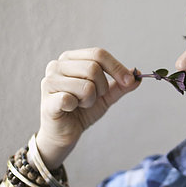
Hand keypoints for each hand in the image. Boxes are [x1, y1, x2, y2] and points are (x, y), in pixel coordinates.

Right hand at [37, 48, 139, 167]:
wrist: (65, 133)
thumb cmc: (82, 110)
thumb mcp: (106, 95)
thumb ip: (121, 85)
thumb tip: (138, 75)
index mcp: (71, 59)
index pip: (98, 54)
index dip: (117, 67)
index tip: (129, 81)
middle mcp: (57, 65)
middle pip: (93, 68)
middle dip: (102, 87)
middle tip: (94, 98)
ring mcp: (49, 82)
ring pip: (86, 86)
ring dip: (90, 100)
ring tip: (80, 104)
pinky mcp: (47, 100)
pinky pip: (71, 99)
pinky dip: (77, 107)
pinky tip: (70, 109)